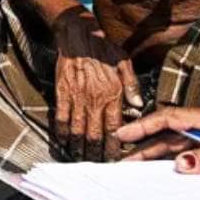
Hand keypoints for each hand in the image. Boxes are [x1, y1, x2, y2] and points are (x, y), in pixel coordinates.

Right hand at [53, 7, 142, 161]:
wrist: (77, 34)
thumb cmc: (102, 47)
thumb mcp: (124, 61)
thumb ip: (132, 85)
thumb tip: (138, 106)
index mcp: (112, 93)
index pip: (115, 128)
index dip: (114, 146)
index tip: (115, 158)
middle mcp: (94, 99)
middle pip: (95, 135)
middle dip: (96, 154)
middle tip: (97, 165)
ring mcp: (76, 98)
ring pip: (78, 131)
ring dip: (80, 148)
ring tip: (81, 159)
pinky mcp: (62, 93)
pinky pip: (61, 119)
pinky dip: (63, 134)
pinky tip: (65, 142)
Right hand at [115, 106, 199, 173]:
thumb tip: (180, 162)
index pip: (171, 118)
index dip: (145, 126)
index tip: (122, 134)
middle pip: (172, 132)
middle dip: (145, 143)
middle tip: (121, 158)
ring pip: (181, 141)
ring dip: (158, 151)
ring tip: (136, 163)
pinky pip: (195, 148)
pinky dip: (177, 155)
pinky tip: (169, 164)